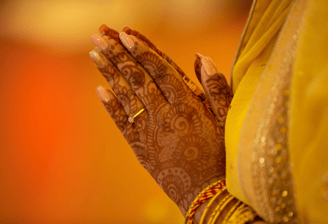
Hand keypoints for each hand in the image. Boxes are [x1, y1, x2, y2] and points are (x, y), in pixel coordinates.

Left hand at [89, 25, 227, 214]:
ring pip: (126, 96)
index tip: (125, 35)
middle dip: (117, 55)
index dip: (142, 52)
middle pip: (138, 79)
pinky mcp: (140, 147)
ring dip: (108, 73)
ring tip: (95, 53)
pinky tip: (99, 89)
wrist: (206, 193)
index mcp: (187, 106)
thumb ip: (215, 87)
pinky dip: (110, 105)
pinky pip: (122, 123)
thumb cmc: (220, 154)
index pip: (160, 71)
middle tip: (100, 36)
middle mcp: (164, 115)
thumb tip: (201, 58)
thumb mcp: (227, 119)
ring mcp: (149, 132)